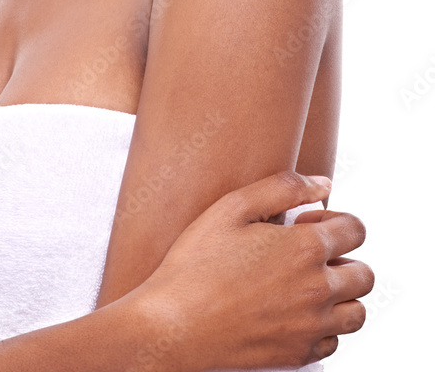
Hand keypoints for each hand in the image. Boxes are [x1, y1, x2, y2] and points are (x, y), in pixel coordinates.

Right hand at [137, 171, 373, 370]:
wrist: (174, 324)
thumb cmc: (197, 262)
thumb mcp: (232, 207)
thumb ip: (283, 187)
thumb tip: (323, 184)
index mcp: (305, 248)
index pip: (356, 230)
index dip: (333, 221)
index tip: (306, 224)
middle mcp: (318, 290)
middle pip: (364, 274)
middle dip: (342, 257)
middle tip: (303, 254)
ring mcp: (311, 328)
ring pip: (356, 312)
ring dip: (339, 295)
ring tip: (302, 284)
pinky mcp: (299, 356)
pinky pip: (334, 342)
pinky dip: (322, 327)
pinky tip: (290, 311)